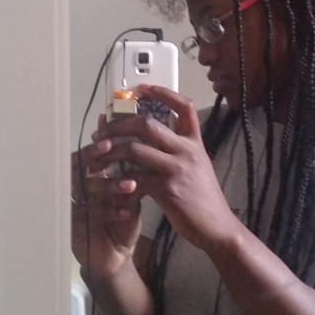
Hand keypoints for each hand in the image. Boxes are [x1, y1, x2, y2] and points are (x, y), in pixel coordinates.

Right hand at [71, 113, 142, 276]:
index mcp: (90, 178)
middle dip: (93, 156)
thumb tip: (143, 142)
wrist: (116, 255)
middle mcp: (78, 189)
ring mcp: (73, 206)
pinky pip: (88, 214)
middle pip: (78, 165)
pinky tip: (125, 212)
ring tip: (131, 185)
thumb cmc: (122, 221)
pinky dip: (108, 211)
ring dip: (107, 184)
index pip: (88, 155)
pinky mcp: (72, 226)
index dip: (97, 145)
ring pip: (84, 188)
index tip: (111, 138)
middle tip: (110, 148)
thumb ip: (132, 171)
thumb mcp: (131, 194)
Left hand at [88, 87, 238, 252]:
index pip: (184, 106)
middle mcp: (186, 150)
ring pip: (134, 149)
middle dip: (119, 125)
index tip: (141, 88)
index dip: (163, 93)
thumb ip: (180, 149)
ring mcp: (176, 168)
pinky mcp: (166, 189)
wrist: (217, 226)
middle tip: (102, 133)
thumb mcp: (198, 165)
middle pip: (148, 124)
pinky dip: (117, 181)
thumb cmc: (205, 198)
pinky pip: (133, 179)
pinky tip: (109, 184)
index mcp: (195, 142)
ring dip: (110, 153)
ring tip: (97, 159)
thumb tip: (158, 136)